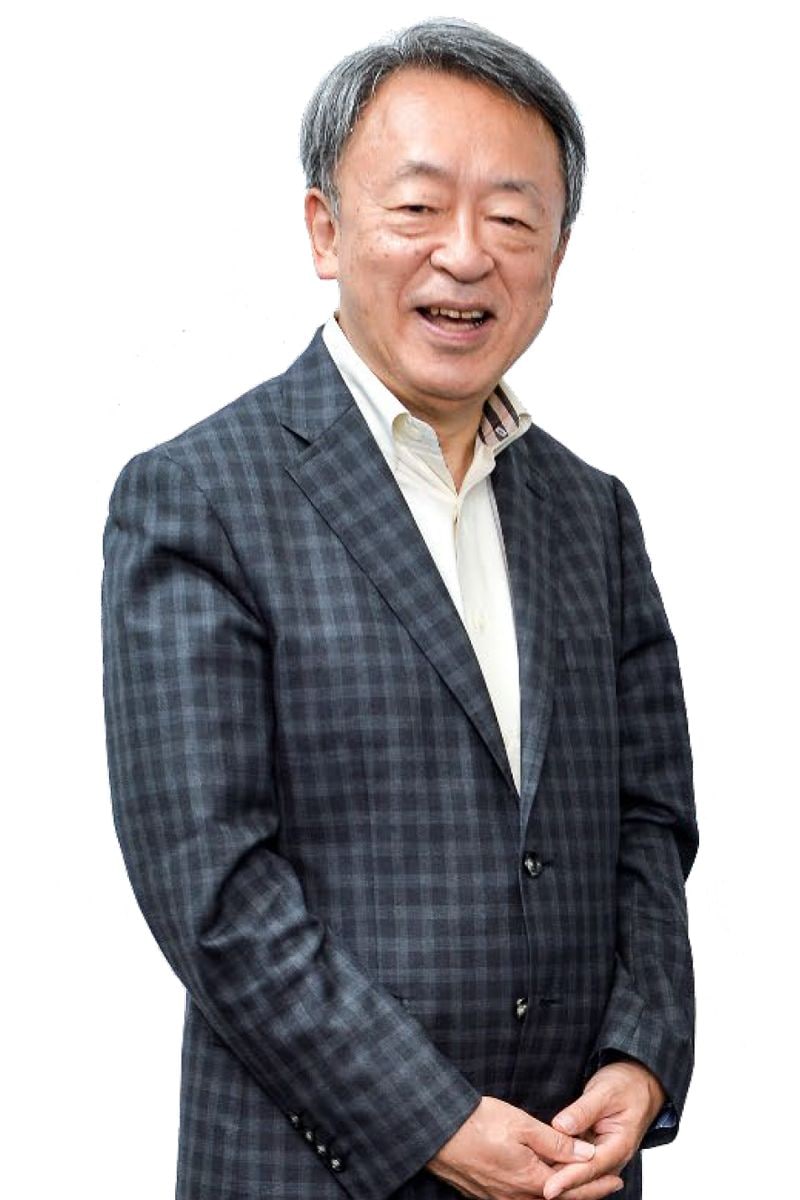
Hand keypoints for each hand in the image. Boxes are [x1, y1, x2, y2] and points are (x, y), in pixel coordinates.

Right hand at [426, 1095, 595, 1198]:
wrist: (437, 1132)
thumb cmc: (477, 1124)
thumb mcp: (522, 1125)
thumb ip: (557, 1143)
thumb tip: (587, 1155)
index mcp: (531, 1180)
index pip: (573, 1187)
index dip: (596, 1183)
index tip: (616, 1178)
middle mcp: (518, 1197)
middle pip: (560, 1198)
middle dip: (586, 1191)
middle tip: (609, 1184)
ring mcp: (501, 1199)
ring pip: (540, 1199)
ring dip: (563, 1191)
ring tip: (581, 1182)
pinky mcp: (487, 1195)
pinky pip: (522, 1198)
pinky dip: (540, 1190)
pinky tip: (543, 1181)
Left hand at [542, 1062, 665, 1198]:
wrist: (639, 1083)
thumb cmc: (626, 1086)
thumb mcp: (604, 1092)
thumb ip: (583, 1110)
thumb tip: (561, 1126)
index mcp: (619, 1145)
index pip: (591, 1167)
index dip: (568, 1179)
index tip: (548, 1188)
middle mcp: (612, 1157)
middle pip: (584, 1177)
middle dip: (560, 1183)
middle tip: (535, 1186)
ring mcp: (602, 1156)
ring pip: (578, 1173)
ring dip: (558, 1176)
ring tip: (533, 1181)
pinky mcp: (593, 1151)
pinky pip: (576, 1163)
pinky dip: (560, 1165)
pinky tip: (541, 1166)